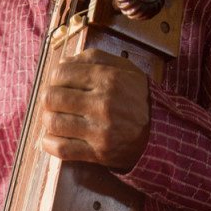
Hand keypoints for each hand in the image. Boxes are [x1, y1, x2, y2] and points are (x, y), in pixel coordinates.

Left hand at [41, 49, 149, 168]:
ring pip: (53, 122)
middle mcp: (103, 103)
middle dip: (48, 100)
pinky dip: (49, 143)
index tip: (59, 84)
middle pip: (51, 98)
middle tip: (55, 103)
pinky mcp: (97, 152)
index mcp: (108, 78)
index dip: (54, 78)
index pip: (61, 73)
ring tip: (55, 119)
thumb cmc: (139, 98)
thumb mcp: (125, 69)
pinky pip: (61, 148)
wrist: (161, 133)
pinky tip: (53, 138)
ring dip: (48, 121)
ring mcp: (100, 130)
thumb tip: (64, 61)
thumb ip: (94, 59)